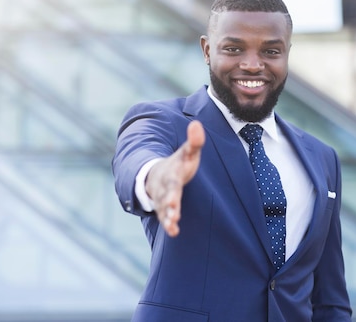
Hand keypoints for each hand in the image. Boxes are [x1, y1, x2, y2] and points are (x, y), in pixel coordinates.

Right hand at [145, 120, 204, 236]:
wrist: (159, 173)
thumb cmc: (177, 164)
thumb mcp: (187, 152)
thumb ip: (194, 141)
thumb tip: (196, 123)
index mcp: (171, 174)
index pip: (172, 182)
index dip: (173, 190)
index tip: (174, 199)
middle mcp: (164, 188)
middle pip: (166, 197)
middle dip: (169, 205)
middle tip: (173, 213)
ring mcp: (163, 198)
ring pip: (163, 208)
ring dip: (168, 217)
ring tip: (172, 226)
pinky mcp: (165, 208)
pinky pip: (165, 216)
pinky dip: (168, 223)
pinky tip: (174, 232)